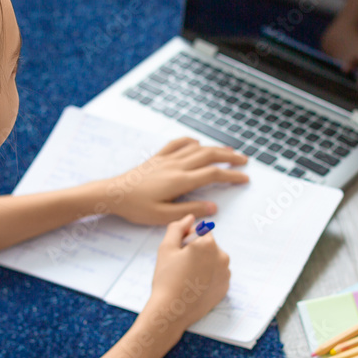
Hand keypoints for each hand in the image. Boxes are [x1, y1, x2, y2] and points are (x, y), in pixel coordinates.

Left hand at [103, 137, 248, 224]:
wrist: (113, 193)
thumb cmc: (136, 208)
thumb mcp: (163, 216)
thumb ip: (189, 211)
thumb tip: (212, 208)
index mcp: (180, 181)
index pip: (213, 175)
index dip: (231, 175)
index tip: (244, 178)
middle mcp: (176, 166)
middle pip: (209, 156)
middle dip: (229, 157)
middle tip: (244, 161)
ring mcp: (167, 159)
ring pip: (197, 148)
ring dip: (215, 148)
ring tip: (229, 151)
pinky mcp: (158, 157)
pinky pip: (178, 143)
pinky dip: (191, 141)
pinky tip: (197, 142)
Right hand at [142, 214, 230, 340]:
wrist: (171, 310)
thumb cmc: (166, 278)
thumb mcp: (166, 248)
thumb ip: (177, 228)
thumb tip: (189, 218)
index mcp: (209, 244)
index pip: (201, 231)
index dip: (187, 239)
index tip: (178, 252)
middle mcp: (222, 257)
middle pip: (209, 246)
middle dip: (197, 251)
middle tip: (180, 266)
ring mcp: (226, 274)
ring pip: (213, 261)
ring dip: (203, 264)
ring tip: (187, 278)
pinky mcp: (225, 289)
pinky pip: (217, 276)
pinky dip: (208, 278)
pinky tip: (194, 286)